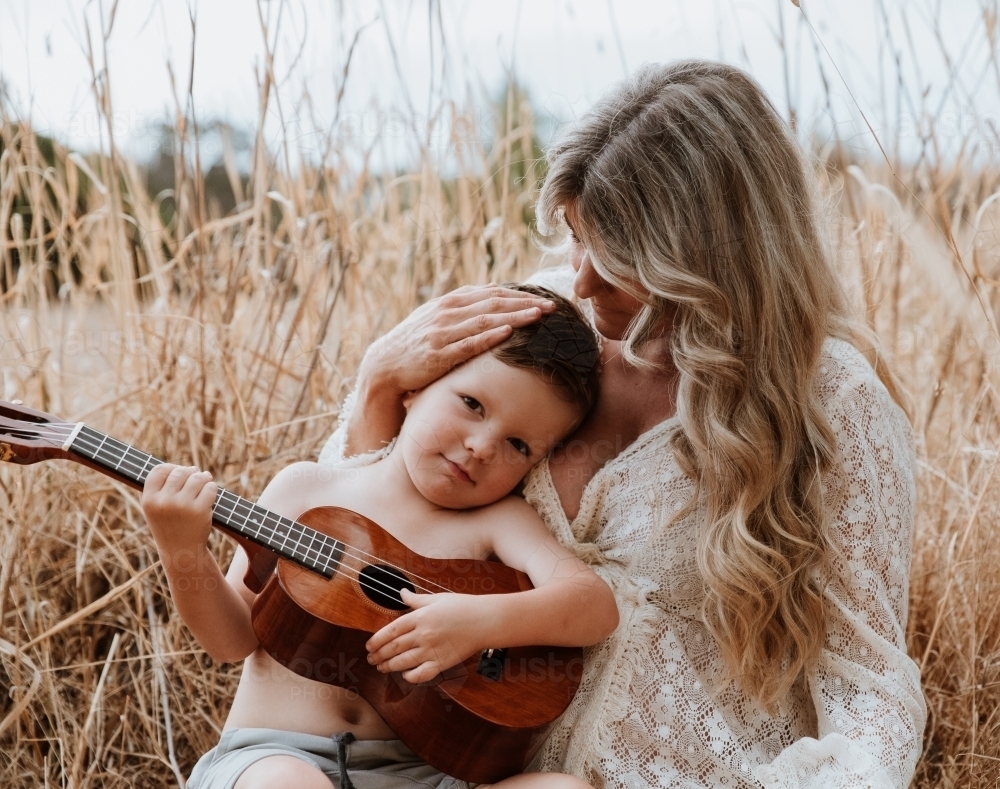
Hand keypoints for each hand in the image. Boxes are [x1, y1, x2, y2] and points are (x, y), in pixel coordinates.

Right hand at [141, 464, 216, 567]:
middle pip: (181, 471)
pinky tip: (209, 493)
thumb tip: (182, 467)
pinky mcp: (200, 510)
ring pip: (198, 477)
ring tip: (204, 482)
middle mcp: (164, 502)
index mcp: (149, 500)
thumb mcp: (154, 508)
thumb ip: (160, 488)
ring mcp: (182, 506)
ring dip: (203, 478)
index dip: (172, 468)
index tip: (179, 473)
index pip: (160, 470)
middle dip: (190, 472)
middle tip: (194, 477)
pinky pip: (210, 487)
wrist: (182, 551)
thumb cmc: (168, 526)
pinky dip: (212, 487)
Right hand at [362, 285, 555, 394]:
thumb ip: (464, 307)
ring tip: (538, 316)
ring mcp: (442, 333)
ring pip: (484, 321)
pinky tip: (507, 332)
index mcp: (450, 302)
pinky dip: (488, 336)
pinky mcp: (438, 354)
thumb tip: (495, 293)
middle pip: (493, 304)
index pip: (491, 293)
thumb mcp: (438, 318)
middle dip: (524, 304)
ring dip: (514, 317)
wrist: (384, 363)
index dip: (518, 295)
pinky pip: (467, 344)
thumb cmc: (415, 342)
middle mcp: (447, 313)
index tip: (542, 297)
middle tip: (551, 306)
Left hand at [365, 590, 492, 683]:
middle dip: (379, 655)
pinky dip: (410, 677)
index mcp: (420, 617)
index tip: (369, 645)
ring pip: (403, 662)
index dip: (376, 640)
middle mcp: (423, 635)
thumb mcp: (437, 598)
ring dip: (389, 666)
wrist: (485, 620)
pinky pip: (421, 674)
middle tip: (371, 659)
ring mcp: (432, 650)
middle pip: (394, 647)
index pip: (391, 631)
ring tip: (381, 668)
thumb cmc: (463, 607)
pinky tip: (405, 675)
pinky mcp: (442, 663)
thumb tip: (401, 593)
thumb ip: (416, 599)